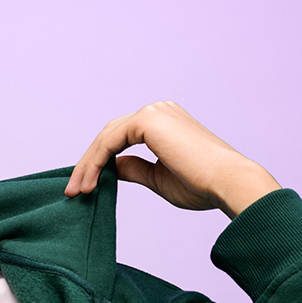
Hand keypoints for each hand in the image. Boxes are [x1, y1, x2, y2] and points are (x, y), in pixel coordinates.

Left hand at [64, 101, 279, 218]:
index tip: (86, 188)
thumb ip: (135, 169)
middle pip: (109, 135)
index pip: (121, 138)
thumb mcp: (159, 178)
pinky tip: (89, 183)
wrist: (228, 183)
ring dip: (87, 165)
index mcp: (165, 121)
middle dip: (89, 163)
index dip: (100, 162)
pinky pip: (109, 142)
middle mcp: (158, 111)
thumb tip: (112, 167)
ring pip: (105, 138)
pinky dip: (94, 163)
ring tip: (77, 191)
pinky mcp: (148, 120)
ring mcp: (153, 112)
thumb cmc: (203, 186)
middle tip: (73, 190)